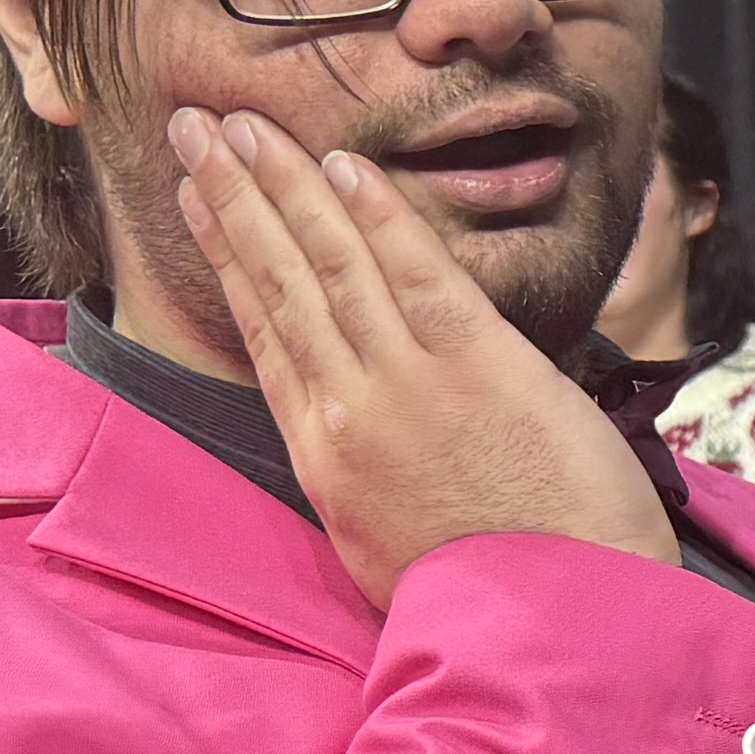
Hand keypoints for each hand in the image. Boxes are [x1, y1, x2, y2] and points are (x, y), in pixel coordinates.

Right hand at [170, 108, 679, 604]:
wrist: (561, 628)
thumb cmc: (489, 597)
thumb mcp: (386, 548)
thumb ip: (362, 477)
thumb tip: (356, 432)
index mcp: (325, 460)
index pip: (263, 333)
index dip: (226, 257)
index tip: (200, 201)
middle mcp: (349, 414)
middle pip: (278, 283)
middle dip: (233, 197)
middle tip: (193, 128)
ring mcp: (410, 386)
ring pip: (330, 265)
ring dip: (284, 186)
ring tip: (243, 125)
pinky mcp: (481, 368)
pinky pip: (417, 272)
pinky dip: (378, 215)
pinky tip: (344, 166)